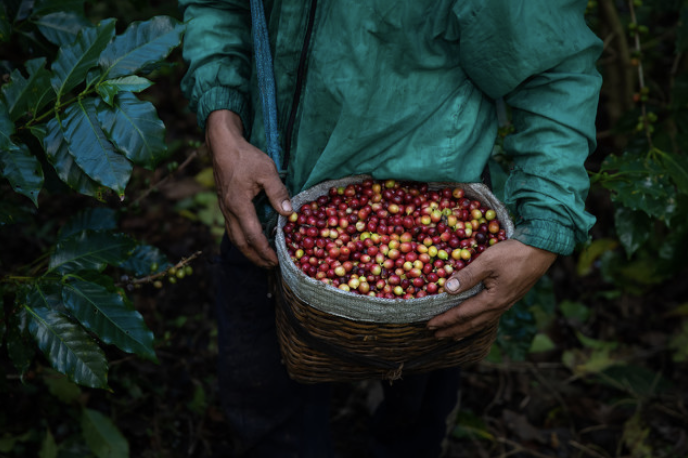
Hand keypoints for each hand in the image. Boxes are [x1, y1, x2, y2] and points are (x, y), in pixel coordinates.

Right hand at [206, 110, 292, 267]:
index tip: (276, 260)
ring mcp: (225, 208)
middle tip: (270, 266)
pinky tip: (252, 239)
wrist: (222, 145)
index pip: (252, 236)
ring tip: (262, 258)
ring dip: (248, 250)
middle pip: (240, 243)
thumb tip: (288, 212)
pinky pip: (233, 228)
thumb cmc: (245, 156)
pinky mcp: (225, 204)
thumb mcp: (266, 170)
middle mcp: (229, 211)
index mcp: (238, 205)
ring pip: (235, 237)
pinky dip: (243, 239)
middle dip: (255, 257)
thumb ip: (278, 192)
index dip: (264, 250)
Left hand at [426, 239, 556, 339]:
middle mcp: (499, 307)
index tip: (430, 325)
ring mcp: (506, 303)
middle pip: (472, 324)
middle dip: (453, 330)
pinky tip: (476, 321)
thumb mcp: (487, 261)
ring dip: (465, 330)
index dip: (445, 320)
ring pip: (482, 322)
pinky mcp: (511, 298)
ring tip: (453, 334)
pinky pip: (490, 316)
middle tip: (436, 335)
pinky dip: (478, 322)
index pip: (463, 314)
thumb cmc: (514, 253)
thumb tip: (447, 289)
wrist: (542, 250)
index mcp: (492, 300)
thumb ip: (467, 276)